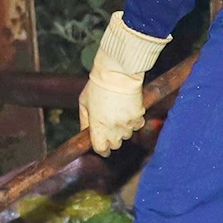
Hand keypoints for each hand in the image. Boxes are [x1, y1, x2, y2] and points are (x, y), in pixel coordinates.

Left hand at [78, 11, 170, 155]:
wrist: (117, 73)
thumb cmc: (97, 85)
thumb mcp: (84, 103)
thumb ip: (84, 121)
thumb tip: (85, 133)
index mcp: (98, 127)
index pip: (101, 149)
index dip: (101, 149)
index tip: (102, 147)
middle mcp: (113, 129)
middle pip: (115, 145)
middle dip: (112, 139)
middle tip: (109, 127)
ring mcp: (127, 124)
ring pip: (127, 135)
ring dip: (123, 129)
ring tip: (118, 114)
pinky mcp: (139, 116)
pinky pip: (137, 125)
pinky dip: (134, 121)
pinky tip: (128, 110)